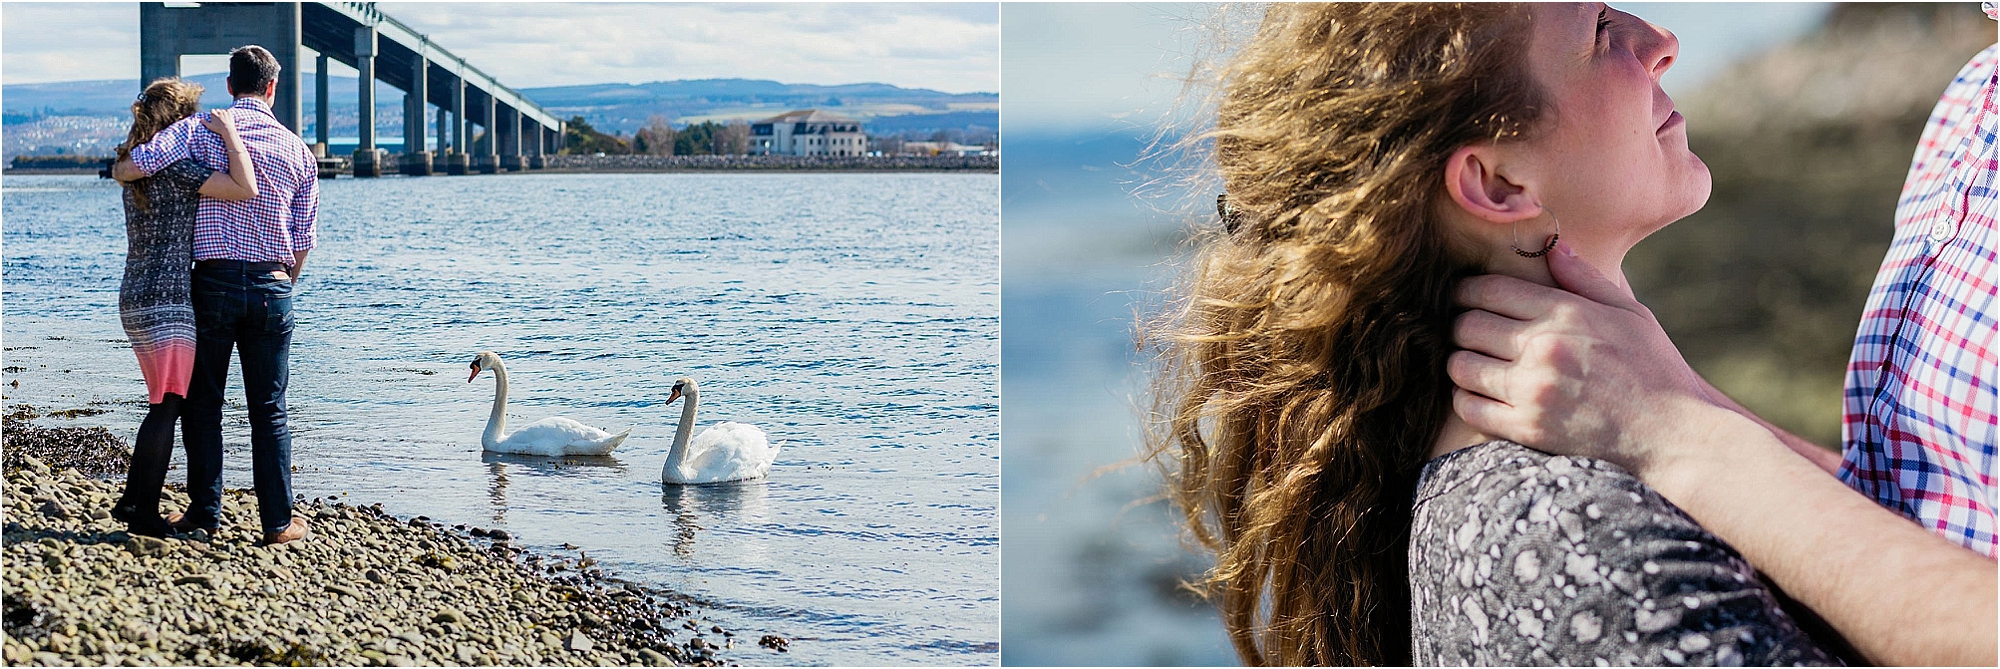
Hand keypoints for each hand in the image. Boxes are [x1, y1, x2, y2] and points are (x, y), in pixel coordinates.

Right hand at [203, 109, 235, 135]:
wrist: (228, 130)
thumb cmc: (218, 129)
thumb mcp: (210, 126)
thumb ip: (205, 122)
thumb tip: (201, 119)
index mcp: (214, 114)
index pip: (212, 110)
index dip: (212, 113)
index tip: (213, 116)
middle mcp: (219, 112)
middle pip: (217, 110)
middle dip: (217, 113)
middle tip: (218, 117)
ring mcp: (225, 113)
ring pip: (223, 110)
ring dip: (222, 112)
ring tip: (222, 117)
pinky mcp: (230, 114)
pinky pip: (228, 110)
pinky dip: (227, 112)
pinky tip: (227, 115)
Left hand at [1447, 240, 1718, 474]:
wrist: (1671, 434)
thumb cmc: (1653, 369)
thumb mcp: (1629, 313)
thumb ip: (1584, 278)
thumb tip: (1551, 244)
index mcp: (1566, 313)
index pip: (1489, 289)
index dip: (1467, 290)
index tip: (1465, 296)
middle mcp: (1543, 348)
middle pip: (1466, 325)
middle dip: (1462, 325)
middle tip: (1469, 332)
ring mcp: (1533, 389)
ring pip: (1460, 366)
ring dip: (1461, 362)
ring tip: (1475, 364)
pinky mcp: (1527, 427)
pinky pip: (1468, 407)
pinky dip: (1465, 399)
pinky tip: (1480, 395)